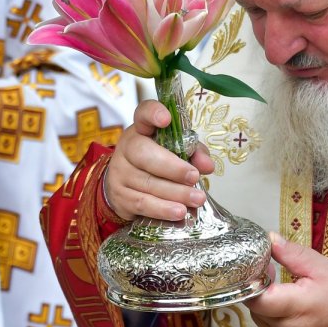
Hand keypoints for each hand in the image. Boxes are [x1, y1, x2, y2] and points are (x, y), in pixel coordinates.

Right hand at [103, 100, 213, 221]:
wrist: (125, 185)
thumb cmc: (156, 162)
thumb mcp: (175, 150)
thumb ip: (193, 152)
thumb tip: (208, 166)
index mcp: (142, 130)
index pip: (143, 113)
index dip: (153, 113)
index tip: (166, 119)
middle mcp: (126, 148)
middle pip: (143, 153)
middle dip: (172, 167)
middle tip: (194, 177)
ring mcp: (120, 173)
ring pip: (146, 183)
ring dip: (174, 193)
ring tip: (196, 199)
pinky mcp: (120, 196)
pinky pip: (142, 203)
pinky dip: (162, 210)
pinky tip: (179, 213)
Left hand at [245, 234, 327, 326]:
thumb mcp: (322, 266)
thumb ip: (292, 254)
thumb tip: (269, 239)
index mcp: (297, 307)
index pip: (257, 298)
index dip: (253, 279)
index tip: (262, 265)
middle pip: (254, 306)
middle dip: (257, 286)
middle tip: (270, 270)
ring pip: (258, 316)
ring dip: (263, 300)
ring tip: (280, 286)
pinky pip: (266, 325)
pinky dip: (270, 312)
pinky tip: (284, 301)